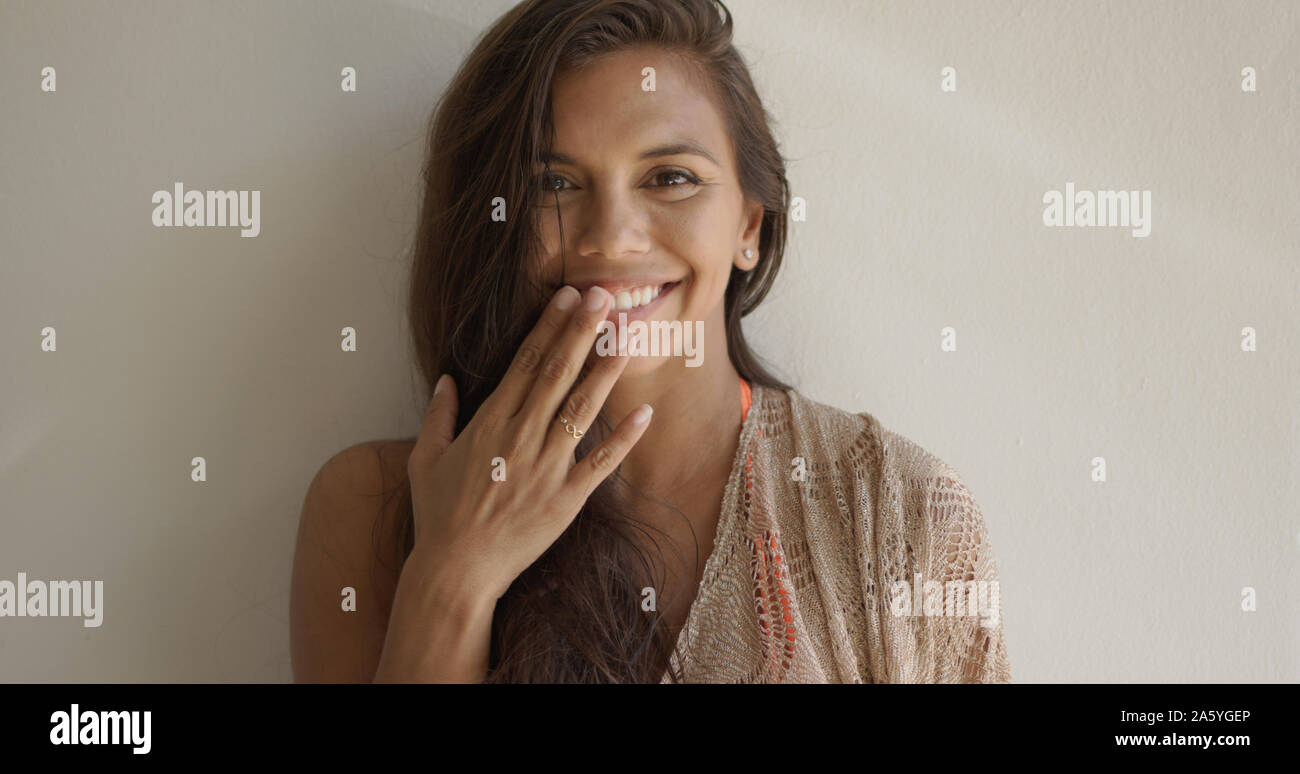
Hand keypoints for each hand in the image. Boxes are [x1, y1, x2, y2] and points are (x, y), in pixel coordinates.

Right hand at [405, 285, 652, 603]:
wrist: (456, 571)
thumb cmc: (438, 517)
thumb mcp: (425, 460)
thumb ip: (438, 417)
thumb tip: (445, 381)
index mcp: (489, 423)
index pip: (526, 363)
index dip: (550, 327)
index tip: (569, 297)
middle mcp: (522, 437)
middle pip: (558, 373)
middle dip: (582, 331)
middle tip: (605, 295)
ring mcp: (547, 467)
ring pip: (583, 408)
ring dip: (607, 370)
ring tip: (628, 336)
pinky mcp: (567, 498)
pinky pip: (601, 463)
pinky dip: (624, 438)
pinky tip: (645, 414)